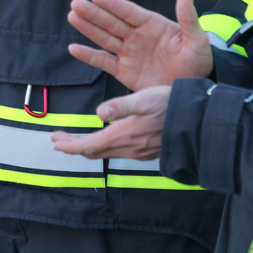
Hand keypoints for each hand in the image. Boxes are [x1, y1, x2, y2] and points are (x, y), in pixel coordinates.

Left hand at [50, 85, 171, 160]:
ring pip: (105, 153)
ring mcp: (138, 152)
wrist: (197, 122)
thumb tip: (99, 113)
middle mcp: (128, 148)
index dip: (70, 145)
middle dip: (74, 146)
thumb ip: (121, 106)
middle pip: (94, 152)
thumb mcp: (144, 99)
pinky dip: (102, 148)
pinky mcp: (146, 151)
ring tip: (75, 141)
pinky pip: (118, 153)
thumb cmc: (170, 105)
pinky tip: (103, 140)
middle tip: (58, 140)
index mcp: (124, 135)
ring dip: (87, 148)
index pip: (89, 145)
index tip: (55, 140)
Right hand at [67, 0, 212, 90]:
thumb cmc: (198, 62)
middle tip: (75, 3)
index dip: (112, 4)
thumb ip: (188, 18)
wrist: (192, 90)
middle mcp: (137, 36)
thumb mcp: (197, 40)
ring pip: (104, 38)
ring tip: (72, 16)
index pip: (128, 11)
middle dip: (93, 13)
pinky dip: (89, 56)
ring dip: (88, 28)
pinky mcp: (124, 71)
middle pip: (111, 22)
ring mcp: (129, 53)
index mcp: (152, 25)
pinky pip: (103, 62)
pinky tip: (74, 48)